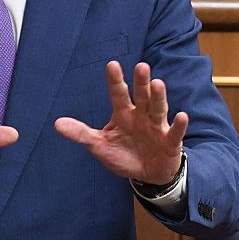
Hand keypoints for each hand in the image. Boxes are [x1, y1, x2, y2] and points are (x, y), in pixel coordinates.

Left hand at [54, 61, 185, 184]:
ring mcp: (157, 127)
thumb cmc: (124, 155)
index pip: (118, 95)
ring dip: (158, 97)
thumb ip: (81, 134)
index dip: (116, 81)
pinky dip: (179, 125)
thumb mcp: (99, 145)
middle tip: (140, 66)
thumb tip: (56, 124)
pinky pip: (175, 133)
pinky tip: (182, 116)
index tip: (112, 65)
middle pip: (141, 96)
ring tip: (157, 84)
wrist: (148, 175)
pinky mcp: (170, 142)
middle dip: (141, 82)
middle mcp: (141, 116)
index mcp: (123, 114)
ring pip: (158, 109)